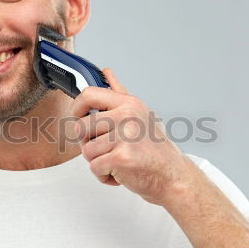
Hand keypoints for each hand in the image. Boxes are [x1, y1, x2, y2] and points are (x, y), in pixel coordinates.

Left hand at [69, 68, 197, 205]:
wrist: (171, 175)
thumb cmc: (154, 148)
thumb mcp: (140, 113)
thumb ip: (119, 93)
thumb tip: (107, 72)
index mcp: (129, 104)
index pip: (88, 94)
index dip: (77, 108)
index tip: (80, 118)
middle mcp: (127, 116)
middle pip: (80, 127)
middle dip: (87, 143)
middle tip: (107, 148)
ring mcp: (124, 136)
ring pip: (86, 151)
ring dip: (98, 161)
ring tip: (117, 160)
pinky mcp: (121, 157)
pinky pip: (95, 167)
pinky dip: (104, 175)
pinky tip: (120, 171)